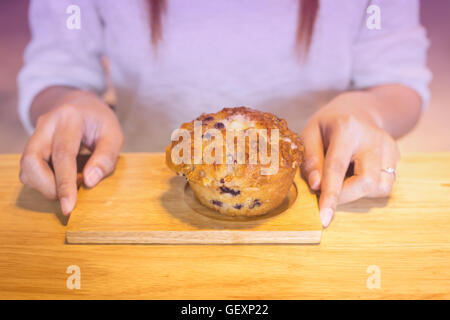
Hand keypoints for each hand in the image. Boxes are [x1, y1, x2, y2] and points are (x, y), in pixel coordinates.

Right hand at [19, 89, 123, 214]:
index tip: (68, 207)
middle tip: (69, 198)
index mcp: (69, 118)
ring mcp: (35, 134)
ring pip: (26, 168)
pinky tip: (60, 180)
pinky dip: (42, 182)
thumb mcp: (114, 135)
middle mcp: (46, 124)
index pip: (63, 154)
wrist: (81, 105)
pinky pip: (28, 170)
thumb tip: (89, 182)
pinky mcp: (31, 146)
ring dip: (44, 186)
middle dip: (48, 187)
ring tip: (68, 187)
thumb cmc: (100, 122)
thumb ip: (106, 157)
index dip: (65, 183)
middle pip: (32, 160)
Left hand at [300, 92, 399, 227]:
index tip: (324, 218)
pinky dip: (367, 188)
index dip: (330, 195)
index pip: (337, 167)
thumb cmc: (328, 124)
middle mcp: (373, 138)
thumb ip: (310, 159)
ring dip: (357, 193)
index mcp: (347, 128)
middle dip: (345, 197)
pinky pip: (385, 185)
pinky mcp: (397, 155)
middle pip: (366, 181)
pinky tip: (357, 173)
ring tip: (344, 177)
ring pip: (380, 187)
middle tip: (327, 194)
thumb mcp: (310, 134)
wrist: (358, 109)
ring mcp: (389, 147)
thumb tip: (316, 187)